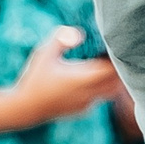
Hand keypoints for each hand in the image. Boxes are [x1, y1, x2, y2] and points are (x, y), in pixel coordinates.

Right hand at [4, 26, 124, 128]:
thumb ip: (60, 40)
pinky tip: (91, 79)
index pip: (112, 70)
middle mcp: (88, 93)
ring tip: (104, 66)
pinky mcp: (82, 110)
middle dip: (119, 70)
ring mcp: (86, 104)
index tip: (114, 48)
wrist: (25, 108)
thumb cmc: (34, 79)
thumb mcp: (43, 54)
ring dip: (112, 80)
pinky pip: (99, 98)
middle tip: (114, 56)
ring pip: (111, 92)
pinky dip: (102, 89)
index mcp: (82, 79)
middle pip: (117, 82)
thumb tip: (79, 33)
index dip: (116, 59)